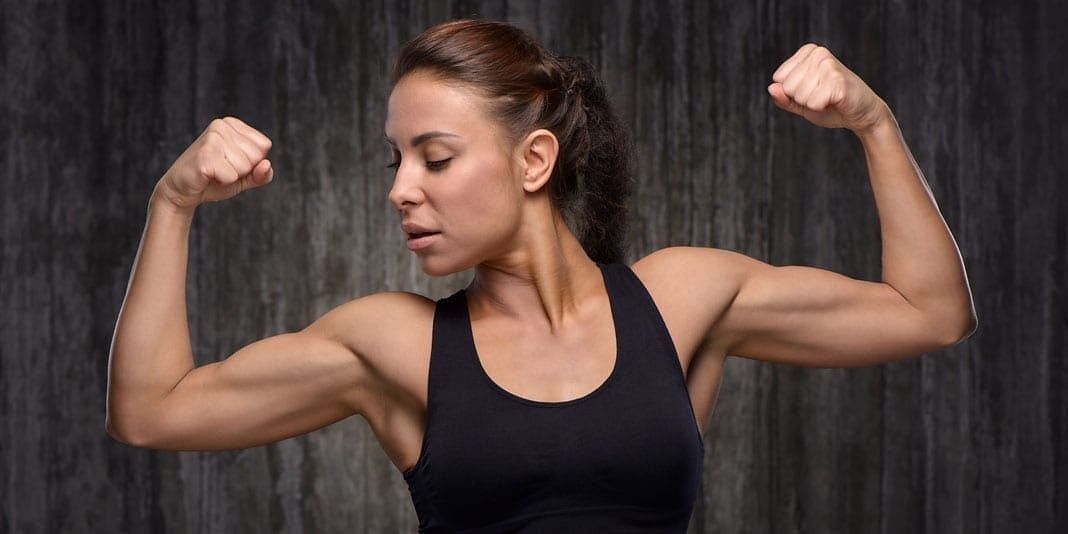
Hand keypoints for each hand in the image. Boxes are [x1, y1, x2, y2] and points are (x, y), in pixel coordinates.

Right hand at [154, 117, 273, 208]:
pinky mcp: (205, 154)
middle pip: (256, 156)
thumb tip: (267, 164)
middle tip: (221, 169)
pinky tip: (207, 176)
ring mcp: (212, 138)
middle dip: (242, 171)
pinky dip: (223, 182)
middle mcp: (221, 125)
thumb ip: (261, 174)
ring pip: (245, 166)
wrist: (182, 190)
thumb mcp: (244, 177)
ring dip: (231, 177)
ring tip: (213, 172)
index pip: (264, 145)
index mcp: (233, 124)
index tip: (231, 163)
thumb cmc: (214, 179)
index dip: (251, 162)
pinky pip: (232, 176)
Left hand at [768, 43, 887, 132]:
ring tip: (829, 99)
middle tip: (822, 97)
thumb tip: (771, 88)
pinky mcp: (838, 80)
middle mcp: (819, 54)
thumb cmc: (831, 105)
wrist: (862, 113)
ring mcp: (829, 65)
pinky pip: (813, 103)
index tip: (812, 92)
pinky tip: (836, 102)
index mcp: (808, 53)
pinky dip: (821, 108)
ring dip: (813, 104)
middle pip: (788, 87)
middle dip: (803, 99)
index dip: (793, 94)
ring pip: (799, 95)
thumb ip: (784, 97)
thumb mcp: (802, 102)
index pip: (779, 79)